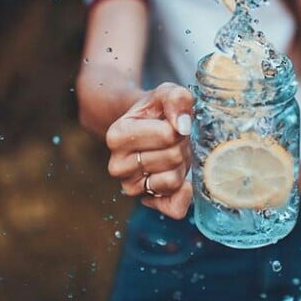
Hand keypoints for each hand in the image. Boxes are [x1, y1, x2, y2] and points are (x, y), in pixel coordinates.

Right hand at [105, 82, 193, 219]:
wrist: (145, 127)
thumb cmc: (155, 110)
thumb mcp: (165, 93)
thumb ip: (176, 98)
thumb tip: (182, 126)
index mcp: (117, 136)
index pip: (168, 134)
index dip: (179, 126)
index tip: (170, 122)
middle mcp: (117, 166)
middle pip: (173, 156)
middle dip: (181, 145)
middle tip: (173, 138)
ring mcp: (130, 187)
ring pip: (173, 180)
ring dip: (182, 164)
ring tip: (171, 151)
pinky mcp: (146, 202)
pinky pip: (174, 207)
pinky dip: (184, 193)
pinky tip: (180, 178)